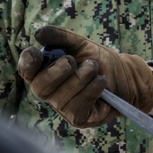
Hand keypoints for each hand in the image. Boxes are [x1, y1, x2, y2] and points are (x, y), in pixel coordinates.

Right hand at [16, 26, 152, 127]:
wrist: (125, 75)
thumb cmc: (98, 60)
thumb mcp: (81, 44)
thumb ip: (61, 38)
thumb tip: (38, 34)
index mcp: (45, 72)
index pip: (27, 71)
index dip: (27, 63)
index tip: (35, 53)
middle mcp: (50, 92)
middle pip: (40, 87)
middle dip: (57, 71)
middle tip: (72, 60)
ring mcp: (63, 108)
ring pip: (63, 96)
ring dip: (82, 77)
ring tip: (95, 68)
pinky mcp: (78, 118)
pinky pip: (78, 106)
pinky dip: (91, 90)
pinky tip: (101, 82)